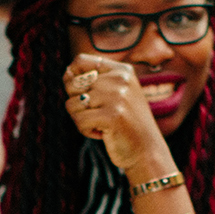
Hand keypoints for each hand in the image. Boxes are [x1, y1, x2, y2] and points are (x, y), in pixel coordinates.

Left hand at [64, 54, 172, 173]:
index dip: (71, 78)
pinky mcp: (112, 116)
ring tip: (101, 125)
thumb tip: (66, 73)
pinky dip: (86, 131)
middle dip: (77, 104)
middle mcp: (120, 79)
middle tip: (96, 115)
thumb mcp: (116, 95)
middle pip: (72, 84)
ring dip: (82, 119)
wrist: (147, 151)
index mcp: (122, 71)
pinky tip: (103, 133)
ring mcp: (117, 97)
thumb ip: (94, 81)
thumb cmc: (125, 124)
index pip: (80, 61)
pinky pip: (79, 120)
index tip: (82, 95)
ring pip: (72, 104)